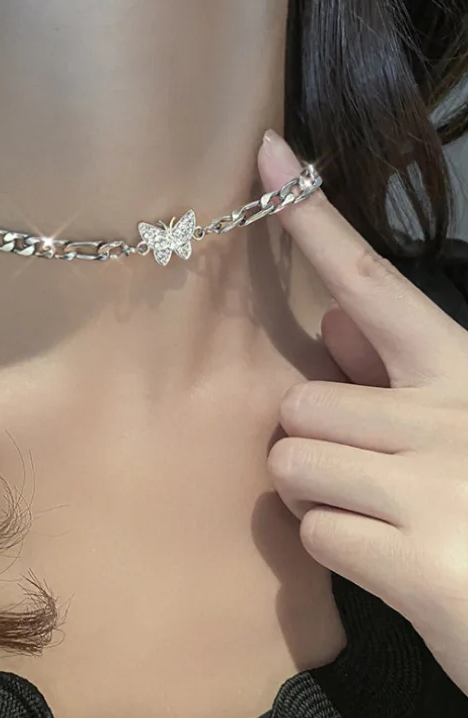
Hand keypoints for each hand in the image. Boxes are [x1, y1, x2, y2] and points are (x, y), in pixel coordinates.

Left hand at [258, 129, 467, 695]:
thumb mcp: (455, 424)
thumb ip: (392, 371)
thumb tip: (335, 317)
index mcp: (460, 372)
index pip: (373, 282)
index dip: (315, 221)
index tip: (269, 155)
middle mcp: (449, 414)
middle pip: (299, 402)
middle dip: (315, 444)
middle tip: (369, 478)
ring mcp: (436, 485)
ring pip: (292, 464)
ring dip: (320, 496)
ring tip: (381, 517)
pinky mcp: (421, 562)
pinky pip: (314, 532)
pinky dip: (339, 550)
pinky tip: (391, 562)